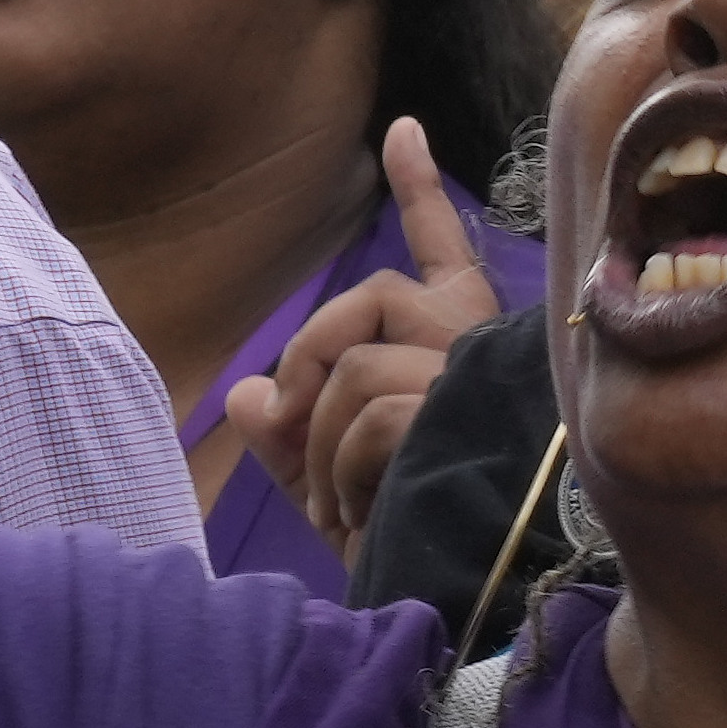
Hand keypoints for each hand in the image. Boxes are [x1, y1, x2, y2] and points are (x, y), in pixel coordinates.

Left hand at [230, 121, 500, 556]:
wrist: (478, 600)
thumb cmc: (418, 540)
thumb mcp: (333, 487)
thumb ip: (287, 437)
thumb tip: (246, 389)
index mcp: (461, 346)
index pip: (437, 251)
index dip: (417, 189)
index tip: (402, 127)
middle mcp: (480, 348)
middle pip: (367, 300)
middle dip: (309, 364)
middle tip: (295, 438)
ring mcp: (479, 378)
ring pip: (359, 365)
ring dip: (319, 445)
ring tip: (337, 506)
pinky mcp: (470, 413)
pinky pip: (371, 414)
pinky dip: (341, 471)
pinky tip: (360, 514)